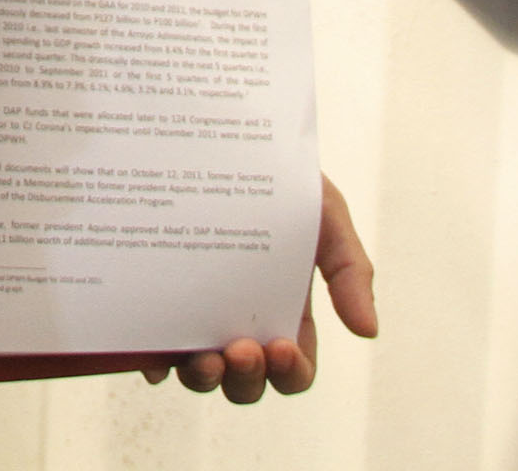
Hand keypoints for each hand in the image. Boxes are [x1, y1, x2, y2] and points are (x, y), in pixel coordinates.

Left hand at [140, 176, 378, 403]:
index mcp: (285, 312)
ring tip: (203, 356)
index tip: (282, 346)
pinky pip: (149, 349)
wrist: (220, 135)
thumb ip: (350, 269)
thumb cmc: (279, 178)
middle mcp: (239, 321)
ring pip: (200, 373)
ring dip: (204, 378)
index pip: (293, 368)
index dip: (291, 372)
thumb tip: (368, 330)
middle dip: (246, 379)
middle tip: (240, 349)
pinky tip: (154, 355)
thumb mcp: (325, 214)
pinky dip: (153, 362)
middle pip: (246, 382)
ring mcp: (194, 314)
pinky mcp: (154, 301)